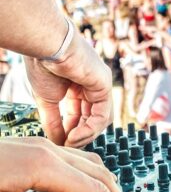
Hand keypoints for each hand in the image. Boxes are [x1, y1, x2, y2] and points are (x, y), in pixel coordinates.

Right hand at [25, 32, 112, 147]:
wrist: (46, 46)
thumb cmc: (43, 65)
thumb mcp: (47, 100)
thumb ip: (54, 122)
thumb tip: (58, 142)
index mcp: (77, 87)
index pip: (79, 115)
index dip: (71, 131)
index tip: (61, 143)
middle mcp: (92, 86)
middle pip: (91, 119)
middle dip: (79, 135)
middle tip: (67, 146)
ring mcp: (101, 85)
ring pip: (100, 119)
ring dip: (85, 135)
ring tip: (70, 142)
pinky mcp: (105, 86)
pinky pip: (102, 115)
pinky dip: (90, 129)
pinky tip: (74, 135)